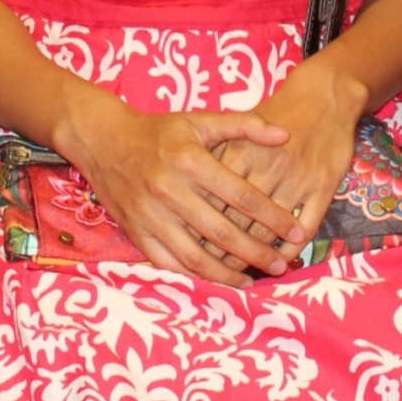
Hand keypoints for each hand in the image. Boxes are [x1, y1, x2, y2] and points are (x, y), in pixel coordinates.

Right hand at [61, 101, 307, 285]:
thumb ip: (245, 125)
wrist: (103, 140)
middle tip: (283, 265)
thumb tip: (285, 135)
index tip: (298, 230)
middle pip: (223, 231)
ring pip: (196, 255)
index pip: (242, 195)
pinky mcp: (136, 233)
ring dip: (229, 273)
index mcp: (191, 160)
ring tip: (254, 280)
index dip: (273, 216)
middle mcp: (170, 190)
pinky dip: (195, 277)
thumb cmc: (159, 131)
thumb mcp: (199, 120)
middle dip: (258, 252)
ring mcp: (151, 216)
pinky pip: (170, 264)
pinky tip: (217, 280)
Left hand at [210, 59, 366, 265]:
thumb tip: (189, 192)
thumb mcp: (239, 126)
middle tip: (217, 268)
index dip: (201, 229)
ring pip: (269, 230)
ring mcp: (296, 179)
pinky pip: (305, 227)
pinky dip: (291, 248)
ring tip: (247, 270)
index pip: (213, 201)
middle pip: (238, 221)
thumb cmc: (277, 113)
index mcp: (239, 152)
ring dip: (257, 254)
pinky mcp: (323, 187)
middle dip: (225, 250)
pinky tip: (281, 259)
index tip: (193, 248)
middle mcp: (266, 167)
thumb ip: (215, 156)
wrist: (324, 96)